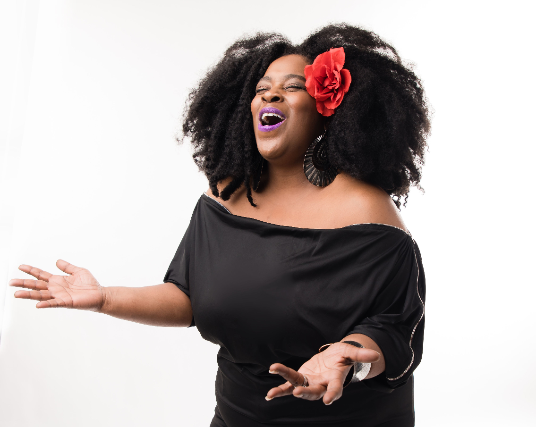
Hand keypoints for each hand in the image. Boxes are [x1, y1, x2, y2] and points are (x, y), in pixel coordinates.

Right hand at [10, 259, 105, 310]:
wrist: (99, 294)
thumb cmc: (90, 284)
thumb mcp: (78, 271)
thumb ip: (67, 267)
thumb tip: (57, 261)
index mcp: (57, 280)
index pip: (41, 274)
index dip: (31, 270)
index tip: (20, 266)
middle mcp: (55, 288)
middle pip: (36, 285)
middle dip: (24, 283)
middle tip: (11, 282)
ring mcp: (59, 296)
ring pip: (41, 295)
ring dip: (29, 295)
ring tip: (17, 294)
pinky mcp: (66, 302)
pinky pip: (54, 303)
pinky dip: (45, 304)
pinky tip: (37, 304)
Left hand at [265, 342, 380, 404]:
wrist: (332, 358)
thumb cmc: (343, 356)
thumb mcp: (351, 352)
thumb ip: (360, 354)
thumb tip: (376, 354)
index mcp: (335, 379)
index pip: (336, 388)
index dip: (333, 394)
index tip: (329, 400)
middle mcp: (321, 385)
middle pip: (313, 392)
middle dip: (306, 393)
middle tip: (298, 392)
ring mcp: (310, 383)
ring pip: (297, 388)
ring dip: (284, 389)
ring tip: (271, 393)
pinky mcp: (301, 379)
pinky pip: (288, 384)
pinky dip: (280, 389)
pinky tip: (269, 395)